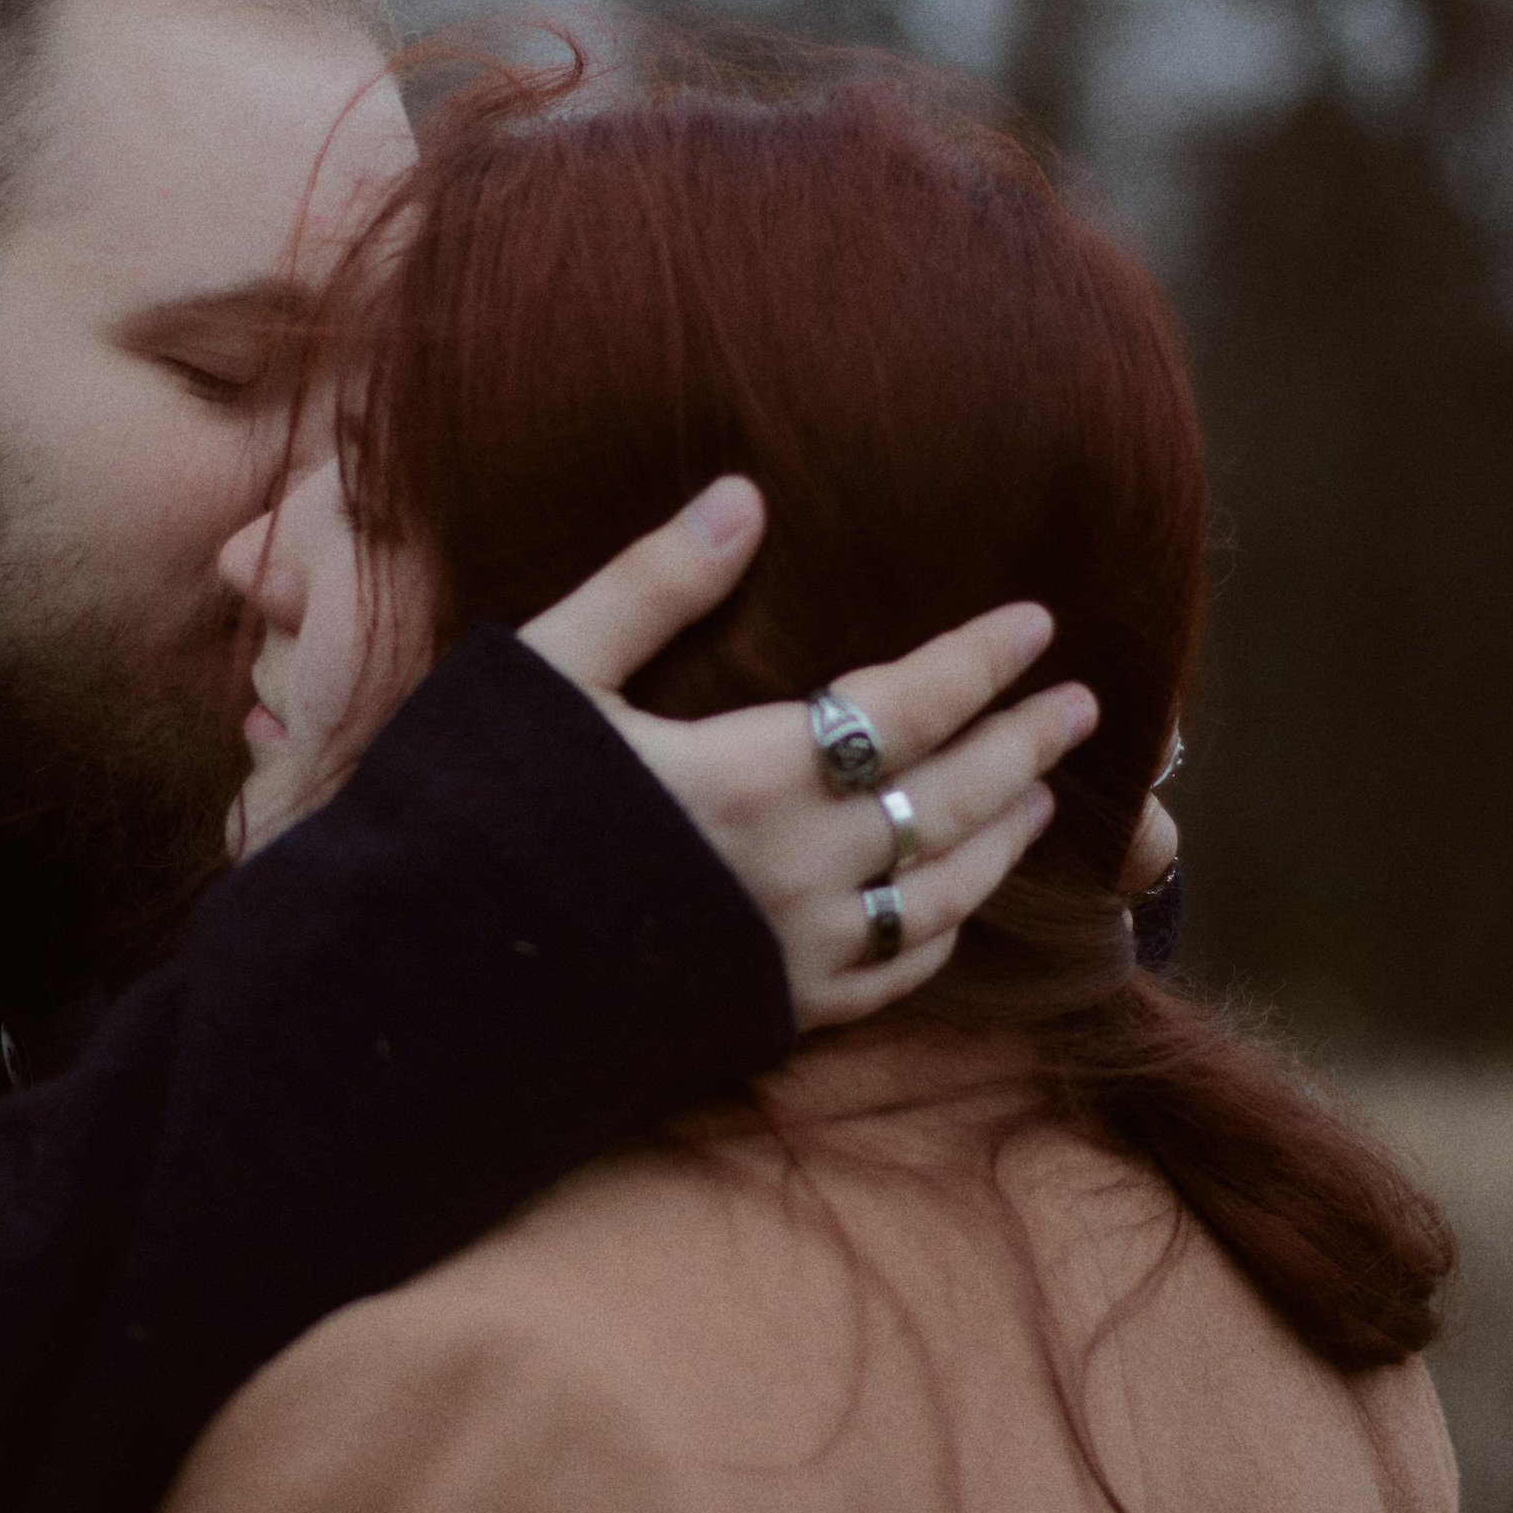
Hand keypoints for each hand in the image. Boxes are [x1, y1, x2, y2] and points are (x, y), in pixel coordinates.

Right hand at [520, 477, 1100, 1028]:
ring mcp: (791, 952)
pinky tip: (952, 909)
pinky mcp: (769, 1014)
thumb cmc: (472, 812)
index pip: (908, 703)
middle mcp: (797, 868)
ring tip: (1041, 796)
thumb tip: (745, 498)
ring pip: (940, 892)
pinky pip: (888, 976)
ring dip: (1002, 838)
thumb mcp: (547, 674)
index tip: (1041, 623)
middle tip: (1085, 707)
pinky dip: (937, 933)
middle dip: (1026, 746)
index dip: (982, 661)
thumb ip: (651, 587)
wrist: (427, 986)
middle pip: (950, 797)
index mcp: (752, 772)